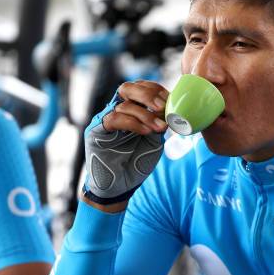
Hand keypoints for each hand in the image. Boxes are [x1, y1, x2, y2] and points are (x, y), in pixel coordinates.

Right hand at [83, 81, 168, 203]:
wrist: (119, 186)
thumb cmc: (137, 162)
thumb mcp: (154, 140)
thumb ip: (160, 123)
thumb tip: (176, 109)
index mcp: (132, 110)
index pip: (140, 88)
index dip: (155, 90)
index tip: (170, 100)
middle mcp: (117, 111)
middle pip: (127, 88)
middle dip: (147, 95)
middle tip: (162, 106)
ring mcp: (105, 120)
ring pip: (122, 104)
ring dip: (145, 114)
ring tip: (160, 127)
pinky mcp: (97, 132)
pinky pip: (113, 119)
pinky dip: (132, 123)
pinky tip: (146, 131)